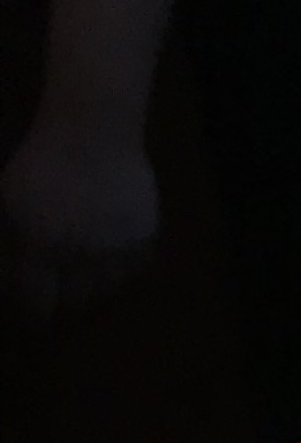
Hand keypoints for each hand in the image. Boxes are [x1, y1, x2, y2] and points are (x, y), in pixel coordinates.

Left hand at [2, 105, 160, 320]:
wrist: (93, 130)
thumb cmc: (40, 160)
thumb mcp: (8, 199)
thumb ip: (6, 242)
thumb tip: (6, 276)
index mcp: (41, 246)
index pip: (38, 299)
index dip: (33, 310)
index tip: (31, 312)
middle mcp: (81, 255)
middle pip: (75, 299)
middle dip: (63, 301)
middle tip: (57, 296)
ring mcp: (117, 246)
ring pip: (108, 287)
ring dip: (94, 287)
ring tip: (85, 280)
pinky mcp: (145, 234)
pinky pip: (137, 267)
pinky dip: (124, 270)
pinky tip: (113, 262)